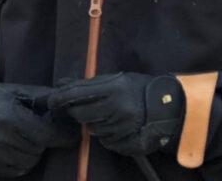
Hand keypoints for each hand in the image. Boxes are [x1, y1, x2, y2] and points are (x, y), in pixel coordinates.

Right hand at [0, 77, 78, 176]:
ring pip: (28, 163)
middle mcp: (1, 138)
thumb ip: (42, 97)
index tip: (74, 136)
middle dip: (44, 141)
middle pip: (38, 150)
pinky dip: (21, 162)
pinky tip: (17, 148)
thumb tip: (65, 102)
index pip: (46, 135)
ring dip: (33, 152)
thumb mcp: (16, 91)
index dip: (63, 136)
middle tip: (40, 130)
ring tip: (27, 138)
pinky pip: (14, 171)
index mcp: (10, 117)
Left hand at [47, 72, 183, 157]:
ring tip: (103, 114)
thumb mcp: (117, 79)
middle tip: (78, 108)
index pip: (78, 94)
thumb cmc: (140, 88)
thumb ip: (90, 83)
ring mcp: (123, 127)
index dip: (61, 97)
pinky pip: (106, 141)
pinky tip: (112, 125)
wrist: (170, 107)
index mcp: (114, 88)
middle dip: (77, 111)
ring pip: (92, 129)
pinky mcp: (127, 142)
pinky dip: (104, 134)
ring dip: (92, 122)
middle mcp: (117, 108)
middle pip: (82, 114)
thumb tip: (62, 83)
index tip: (51, 100)